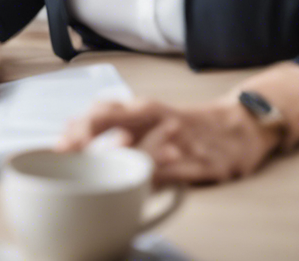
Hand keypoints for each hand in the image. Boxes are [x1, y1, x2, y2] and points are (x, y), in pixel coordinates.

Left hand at [55, 98, 281, 183]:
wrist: (239, 125)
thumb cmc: (184, 126)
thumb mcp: (150, 118)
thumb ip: (116, 126)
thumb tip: (73, 138)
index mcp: (143, 108)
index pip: (104, 111)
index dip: (79, 128)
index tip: (58, 146)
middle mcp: (159, 119)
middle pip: (117, 121)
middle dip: (89, 137)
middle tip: (68, 156)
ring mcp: (182, 141)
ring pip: (146, 149)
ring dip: (120, 160)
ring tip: (100, 171)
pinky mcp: (204, 165)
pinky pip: (176, 175)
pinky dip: (157, 181)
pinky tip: (141, 190)